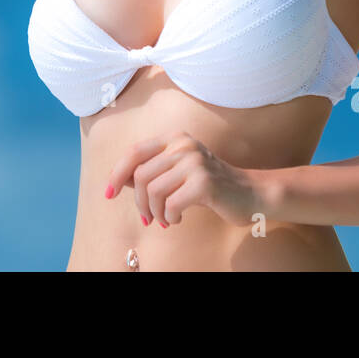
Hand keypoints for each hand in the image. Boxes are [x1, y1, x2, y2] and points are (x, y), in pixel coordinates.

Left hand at [105, 131, 265, 227]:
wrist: (250, 193)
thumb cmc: (209, 186)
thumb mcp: (178, 173)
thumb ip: (152, 172)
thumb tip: (120, 179)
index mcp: (174, 138)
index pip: (134, 152)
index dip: (117, 173)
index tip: (108, 193)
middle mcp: (183, 144)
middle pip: (141, 176)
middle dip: (139, 203)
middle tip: (148, 218)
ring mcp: (194, 161)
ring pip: (153, 191)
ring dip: (155, 212)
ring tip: (165, 219)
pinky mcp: (204, 182)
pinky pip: (171, 204)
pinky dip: (169, 217)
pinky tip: (177, 219)